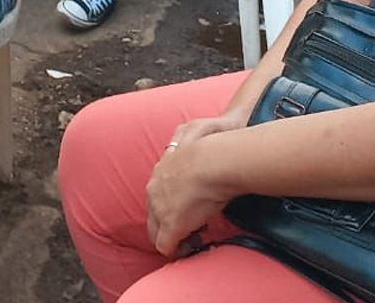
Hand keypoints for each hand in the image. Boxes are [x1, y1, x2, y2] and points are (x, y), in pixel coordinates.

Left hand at [145, 118, 238, 256]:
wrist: (213, 160)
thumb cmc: (213, 145)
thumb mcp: (198, 134)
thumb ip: (198, 137)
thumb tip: (222, 124)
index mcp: (161, 170)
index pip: (158, 193)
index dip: (173, 205)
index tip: (192, 208)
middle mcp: (154, 189)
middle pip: (153, 214)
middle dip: (169, 223)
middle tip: (192, 227)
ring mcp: (160, 208)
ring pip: (156, 232)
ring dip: (174, 236)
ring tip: (194, 236)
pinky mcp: (170, 225)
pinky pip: (165, 246)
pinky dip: (177, 250)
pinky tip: (192, 247)